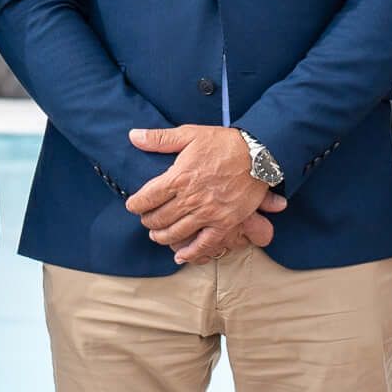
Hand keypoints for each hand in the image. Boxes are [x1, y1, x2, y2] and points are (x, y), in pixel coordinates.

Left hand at [125, 126, 279, 263]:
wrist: (259, 154)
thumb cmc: (224, 142)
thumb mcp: (190, 134)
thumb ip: (160, 139)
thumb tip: (133, 136)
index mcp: (179, 177)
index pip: (147, 198)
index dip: (136, 204)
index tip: (133, 205)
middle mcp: (191, 198)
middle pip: (159, 218)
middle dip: (147, 221)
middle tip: (146, 219)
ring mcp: (208, 213)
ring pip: (176, 233)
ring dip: (162, 237)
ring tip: (157, 235)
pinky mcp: (225, 223)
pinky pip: (205, 244)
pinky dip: (191, 253)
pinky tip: (180, 257)